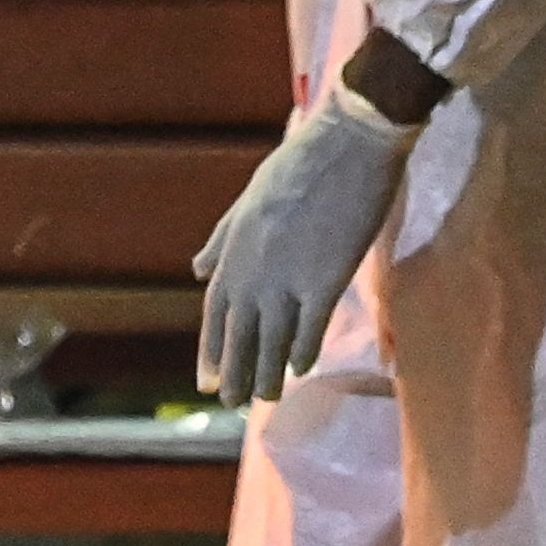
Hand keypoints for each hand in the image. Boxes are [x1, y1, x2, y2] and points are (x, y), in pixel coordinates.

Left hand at [195, 96, 418, 406]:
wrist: (349, 142)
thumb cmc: (302, 163)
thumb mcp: (250, 198)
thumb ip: (223, 238)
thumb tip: (196, 269)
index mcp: (235, 248)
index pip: (214, 311)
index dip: (210, 348)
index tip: (206, 380)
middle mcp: (255, 269)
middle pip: (239, 333)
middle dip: (233, 371)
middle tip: (230, 403)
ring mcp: (289, 276)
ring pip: (272, 338)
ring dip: (266, 372)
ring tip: (264, 398)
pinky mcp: (326, 278)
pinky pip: (310, 325)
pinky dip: (303, 349)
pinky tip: (300, 369)